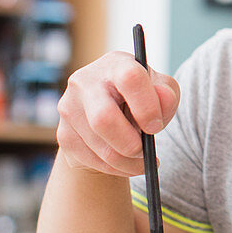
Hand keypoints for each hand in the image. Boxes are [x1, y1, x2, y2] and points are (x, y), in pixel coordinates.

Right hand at [55, 51, 179, 176]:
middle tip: (147, 152)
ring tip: (142, 159)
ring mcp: (69, 108)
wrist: (110, 117)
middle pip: (104, 118)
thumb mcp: (161, 92)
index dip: (146, 107)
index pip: (130, 79)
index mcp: (116, 64)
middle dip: (131, 144)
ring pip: (101, 147)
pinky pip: (92, 161)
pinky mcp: (64, 134)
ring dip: (128, 161)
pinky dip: (116, 168)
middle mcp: (86, 81)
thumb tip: (163, 98)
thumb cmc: (141, 99)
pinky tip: (126, 162)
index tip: (155, 127)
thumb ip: (167, 94)